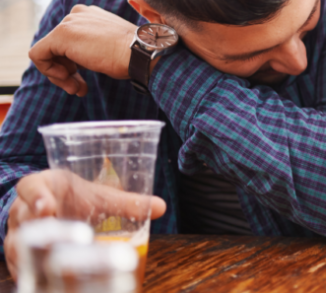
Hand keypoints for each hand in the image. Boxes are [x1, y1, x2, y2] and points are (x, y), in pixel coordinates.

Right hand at [4, 170, 166, 280]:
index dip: (36, 196)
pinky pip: (29, 272)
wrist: (50, 208)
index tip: (48, 205)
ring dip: (49, 260)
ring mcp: (17, 240)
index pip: (30, 187)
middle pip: (28, 225)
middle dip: (49, 234)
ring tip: (77, 267)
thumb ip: (125, 202)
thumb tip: (162, 207)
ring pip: (26, 252)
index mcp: (38, 189)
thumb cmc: (73, 198)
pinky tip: (69, 285)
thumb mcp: (97, 196)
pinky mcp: (20, 263)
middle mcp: (21, 215)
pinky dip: (46, 279)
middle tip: (77, 237)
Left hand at [29, 5, 137, 96]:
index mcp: (90, 15)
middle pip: (56, 47)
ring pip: (47, 52)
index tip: (84, 78)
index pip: (68, 40)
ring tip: (76, 88)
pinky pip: (39, 55)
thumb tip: (74, 64)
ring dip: (59, 76)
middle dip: (65, 71)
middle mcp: (77, 14)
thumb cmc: (132, 55)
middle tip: (78, 87)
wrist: (140, 53)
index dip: (71, 63)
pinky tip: (68, 80)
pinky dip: (49, 72)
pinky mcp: (60, 35)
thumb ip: (90, 47)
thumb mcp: (109, 46)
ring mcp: (68, 23)